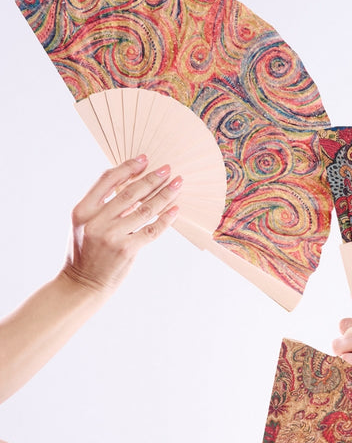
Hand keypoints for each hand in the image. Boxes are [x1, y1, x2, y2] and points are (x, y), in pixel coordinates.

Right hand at [64, 156, 181, 292]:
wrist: (83, 283)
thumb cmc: (86, 252)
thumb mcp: (85, 225)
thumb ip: (102, 206)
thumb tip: (132, 185)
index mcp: (83, 210)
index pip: (107, 180)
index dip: (127, 167)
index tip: (145, 159)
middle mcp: (96, 221)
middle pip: (130, 192)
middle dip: (151, 179)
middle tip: (168, 169)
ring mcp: (112, 235)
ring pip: (145, 209)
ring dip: (164, 195)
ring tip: (177, 185)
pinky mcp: (127, 249)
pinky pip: (152, 229)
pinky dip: (166, 218)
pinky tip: (175, 209)